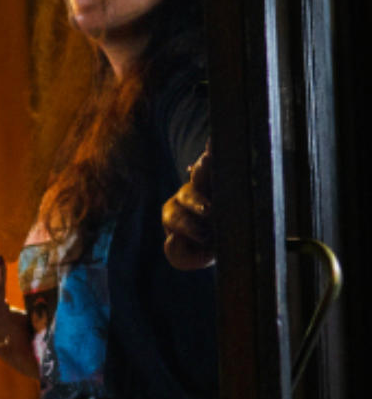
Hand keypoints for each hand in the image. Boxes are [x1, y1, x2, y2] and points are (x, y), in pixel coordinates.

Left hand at [162, 145, 214, 269]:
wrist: (225, 240)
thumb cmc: (202, 248)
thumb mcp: (187, 257)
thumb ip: (177, 254)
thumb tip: (173, 238)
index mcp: (173, 213)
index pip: (175, 218)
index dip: (187, 226)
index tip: (205, 238)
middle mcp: (186, 195)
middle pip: (187, 195)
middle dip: (197, 202)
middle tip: (208, 211)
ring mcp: (204, 184)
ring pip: (201, 172)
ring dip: (204, 165)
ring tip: (208, 159)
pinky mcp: (222, 176)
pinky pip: (218, 162)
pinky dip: (214, 151)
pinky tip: (215, 141)